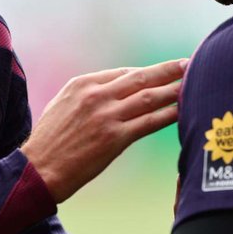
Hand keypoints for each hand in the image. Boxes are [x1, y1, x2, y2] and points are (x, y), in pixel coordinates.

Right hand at [20, 59, 186, 202]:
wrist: (39, 169)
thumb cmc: (48, 142)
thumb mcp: (61, 105)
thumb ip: (85, 95)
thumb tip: (109, 92)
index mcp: (82, 84)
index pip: (123, 72)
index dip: (147, 72)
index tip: (162, 72)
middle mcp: (96, 95)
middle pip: (141, 78)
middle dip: (167, 70)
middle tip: (188, 64)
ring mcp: (107, 115)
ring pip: (150, 97)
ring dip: (175, 89)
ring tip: (194, 84)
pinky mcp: (115, 137)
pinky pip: (150, 122)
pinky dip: (169, 114)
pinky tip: (183, 111)